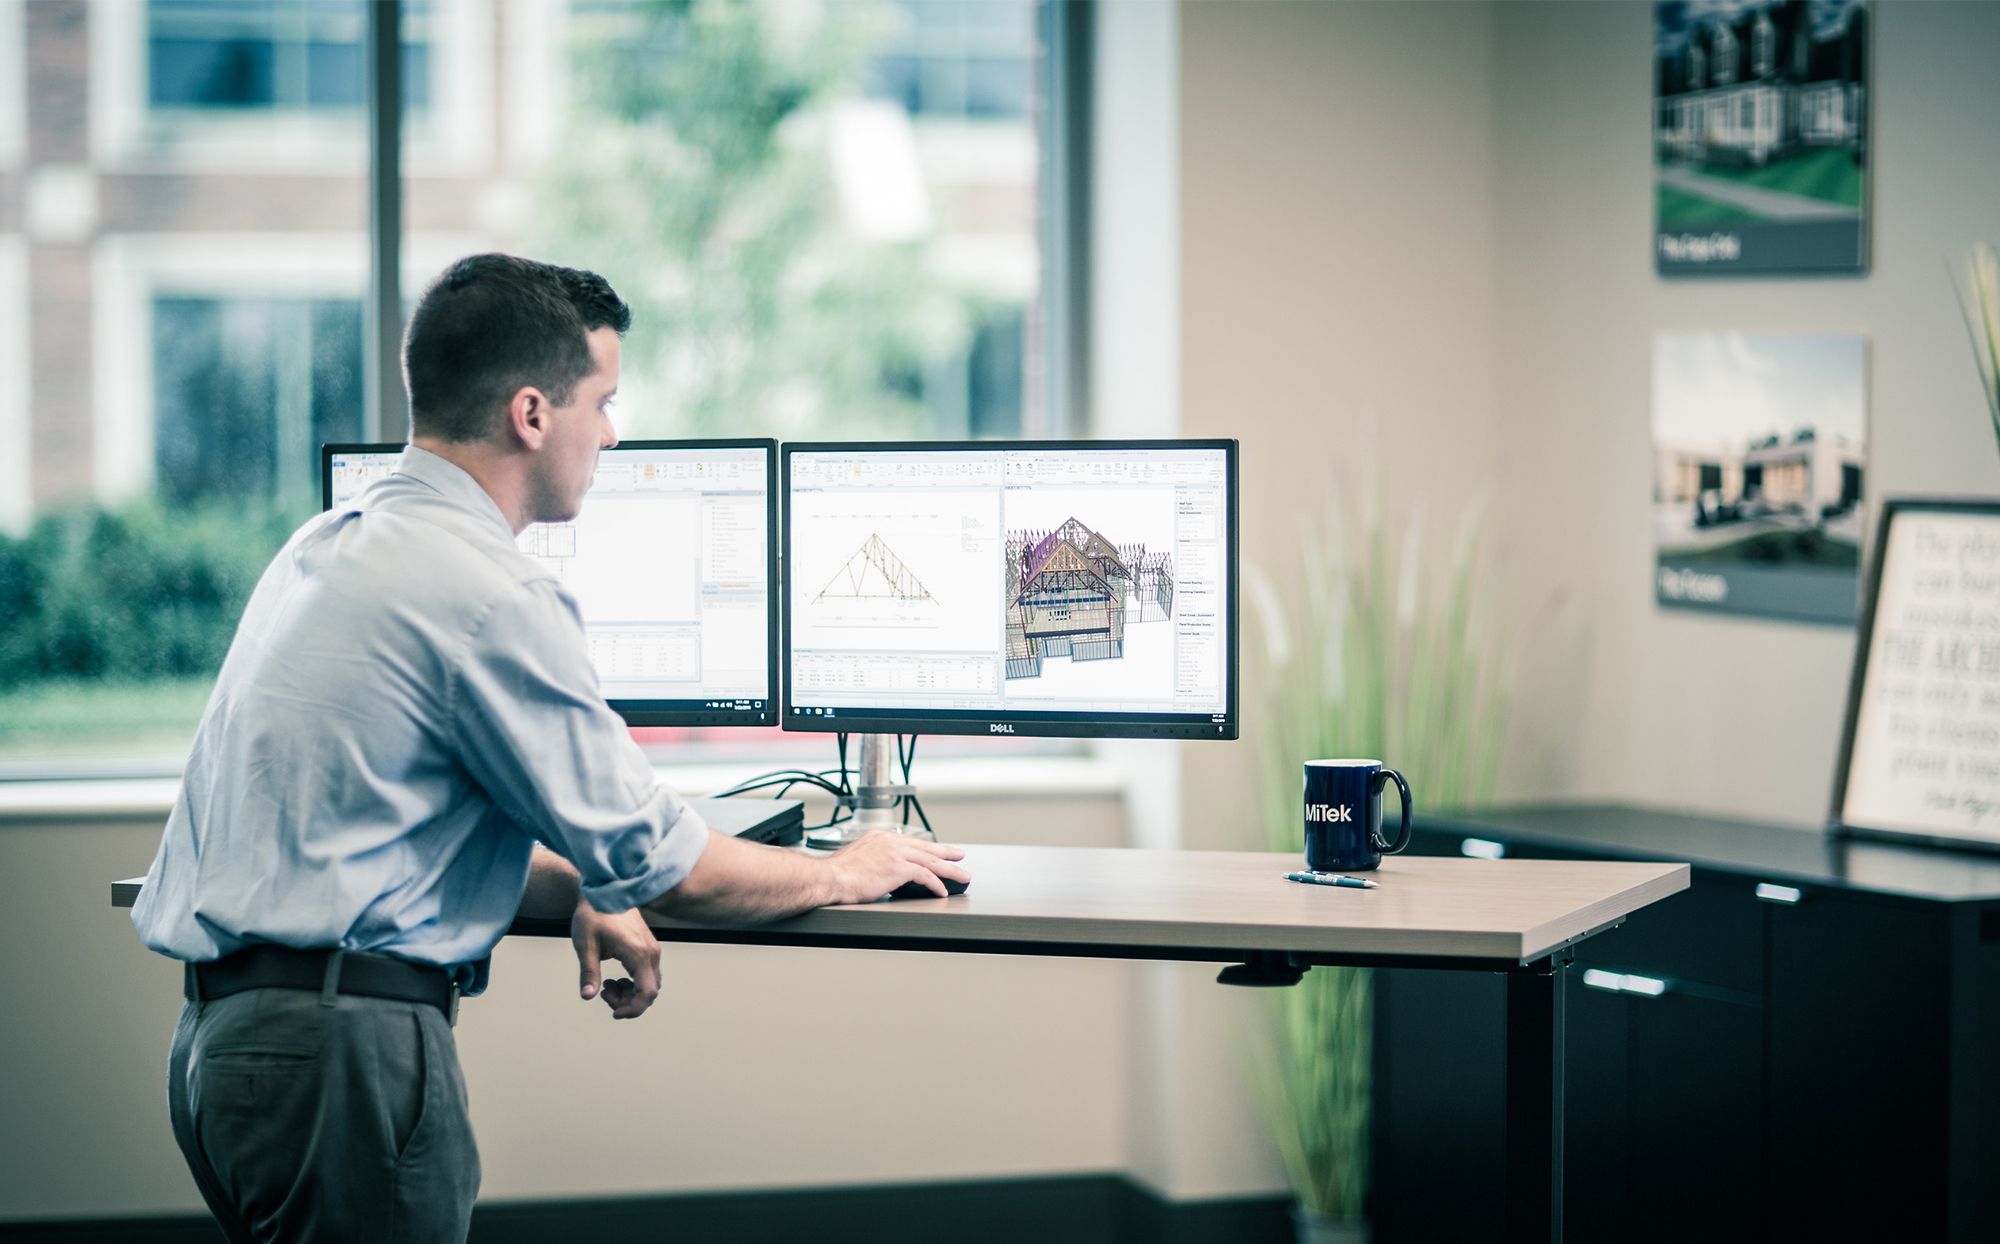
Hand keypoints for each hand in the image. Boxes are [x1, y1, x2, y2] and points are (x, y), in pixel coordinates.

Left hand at [570, 901, 661, 1019]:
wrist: (604, 890)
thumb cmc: (593, 915)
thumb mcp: (586, 945)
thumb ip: (589, 973)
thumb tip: (587, 996)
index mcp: (638, 953)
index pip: (647, 993)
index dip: (633, 1010)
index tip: (614, 1013)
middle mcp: (650, 953)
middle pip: (650, 992)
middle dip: (628, 1002)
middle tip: (603, 993)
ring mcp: (651, 949)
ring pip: (649, 984)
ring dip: (630, 993)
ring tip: (607, 985)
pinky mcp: (648, 947)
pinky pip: (648, 974)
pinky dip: (633, 983)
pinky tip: (615, 978)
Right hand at [824, 831, 969, 903]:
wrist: (831, 878)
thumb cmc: (838, 874)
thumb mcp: (858, 859)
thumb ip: (873, 860)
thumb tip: (882, 871)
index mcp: (879, 837)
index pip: (910, 842)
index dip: (927, 848)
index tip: (937, 851)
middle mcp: (889, 841)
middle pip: (925, 846)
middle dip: (945, 852)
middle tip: (959, 855)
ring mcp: (895, 853)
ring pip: (931, 860)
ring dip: (949, 869)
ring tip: (962, 876)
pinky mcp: (898, 867)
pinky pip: (925, 875)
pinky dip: (936, 883)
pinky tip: (942, 891)